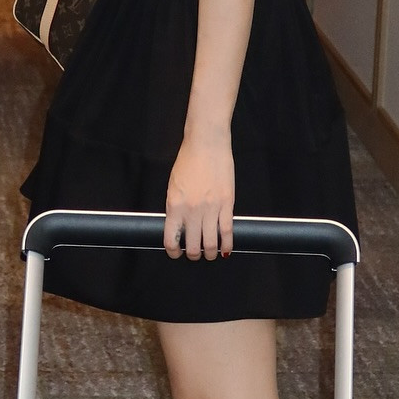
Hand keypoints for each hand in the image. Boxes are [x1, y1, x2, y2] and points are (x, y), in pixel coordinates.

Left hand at [165, 135, 234, 259]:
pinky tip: (226, 249)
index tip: (176, 253)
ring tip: (211, 253)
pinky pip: (227, 231)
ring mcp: (211, 208)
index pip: (171, 240)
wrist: (206, 143)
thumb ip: (175, 208)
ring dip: (210, 253)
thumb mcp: (173, 186)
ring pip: (211, 243)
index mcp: (174, 206)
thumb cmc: (188, 160)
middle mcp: (192, 210)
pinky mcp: (227, 203)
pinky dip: (227, 244)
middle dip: (193, 255)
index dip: (174, 252)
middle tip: (195, 254)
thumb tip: (180, 227)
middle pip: (193, 246)